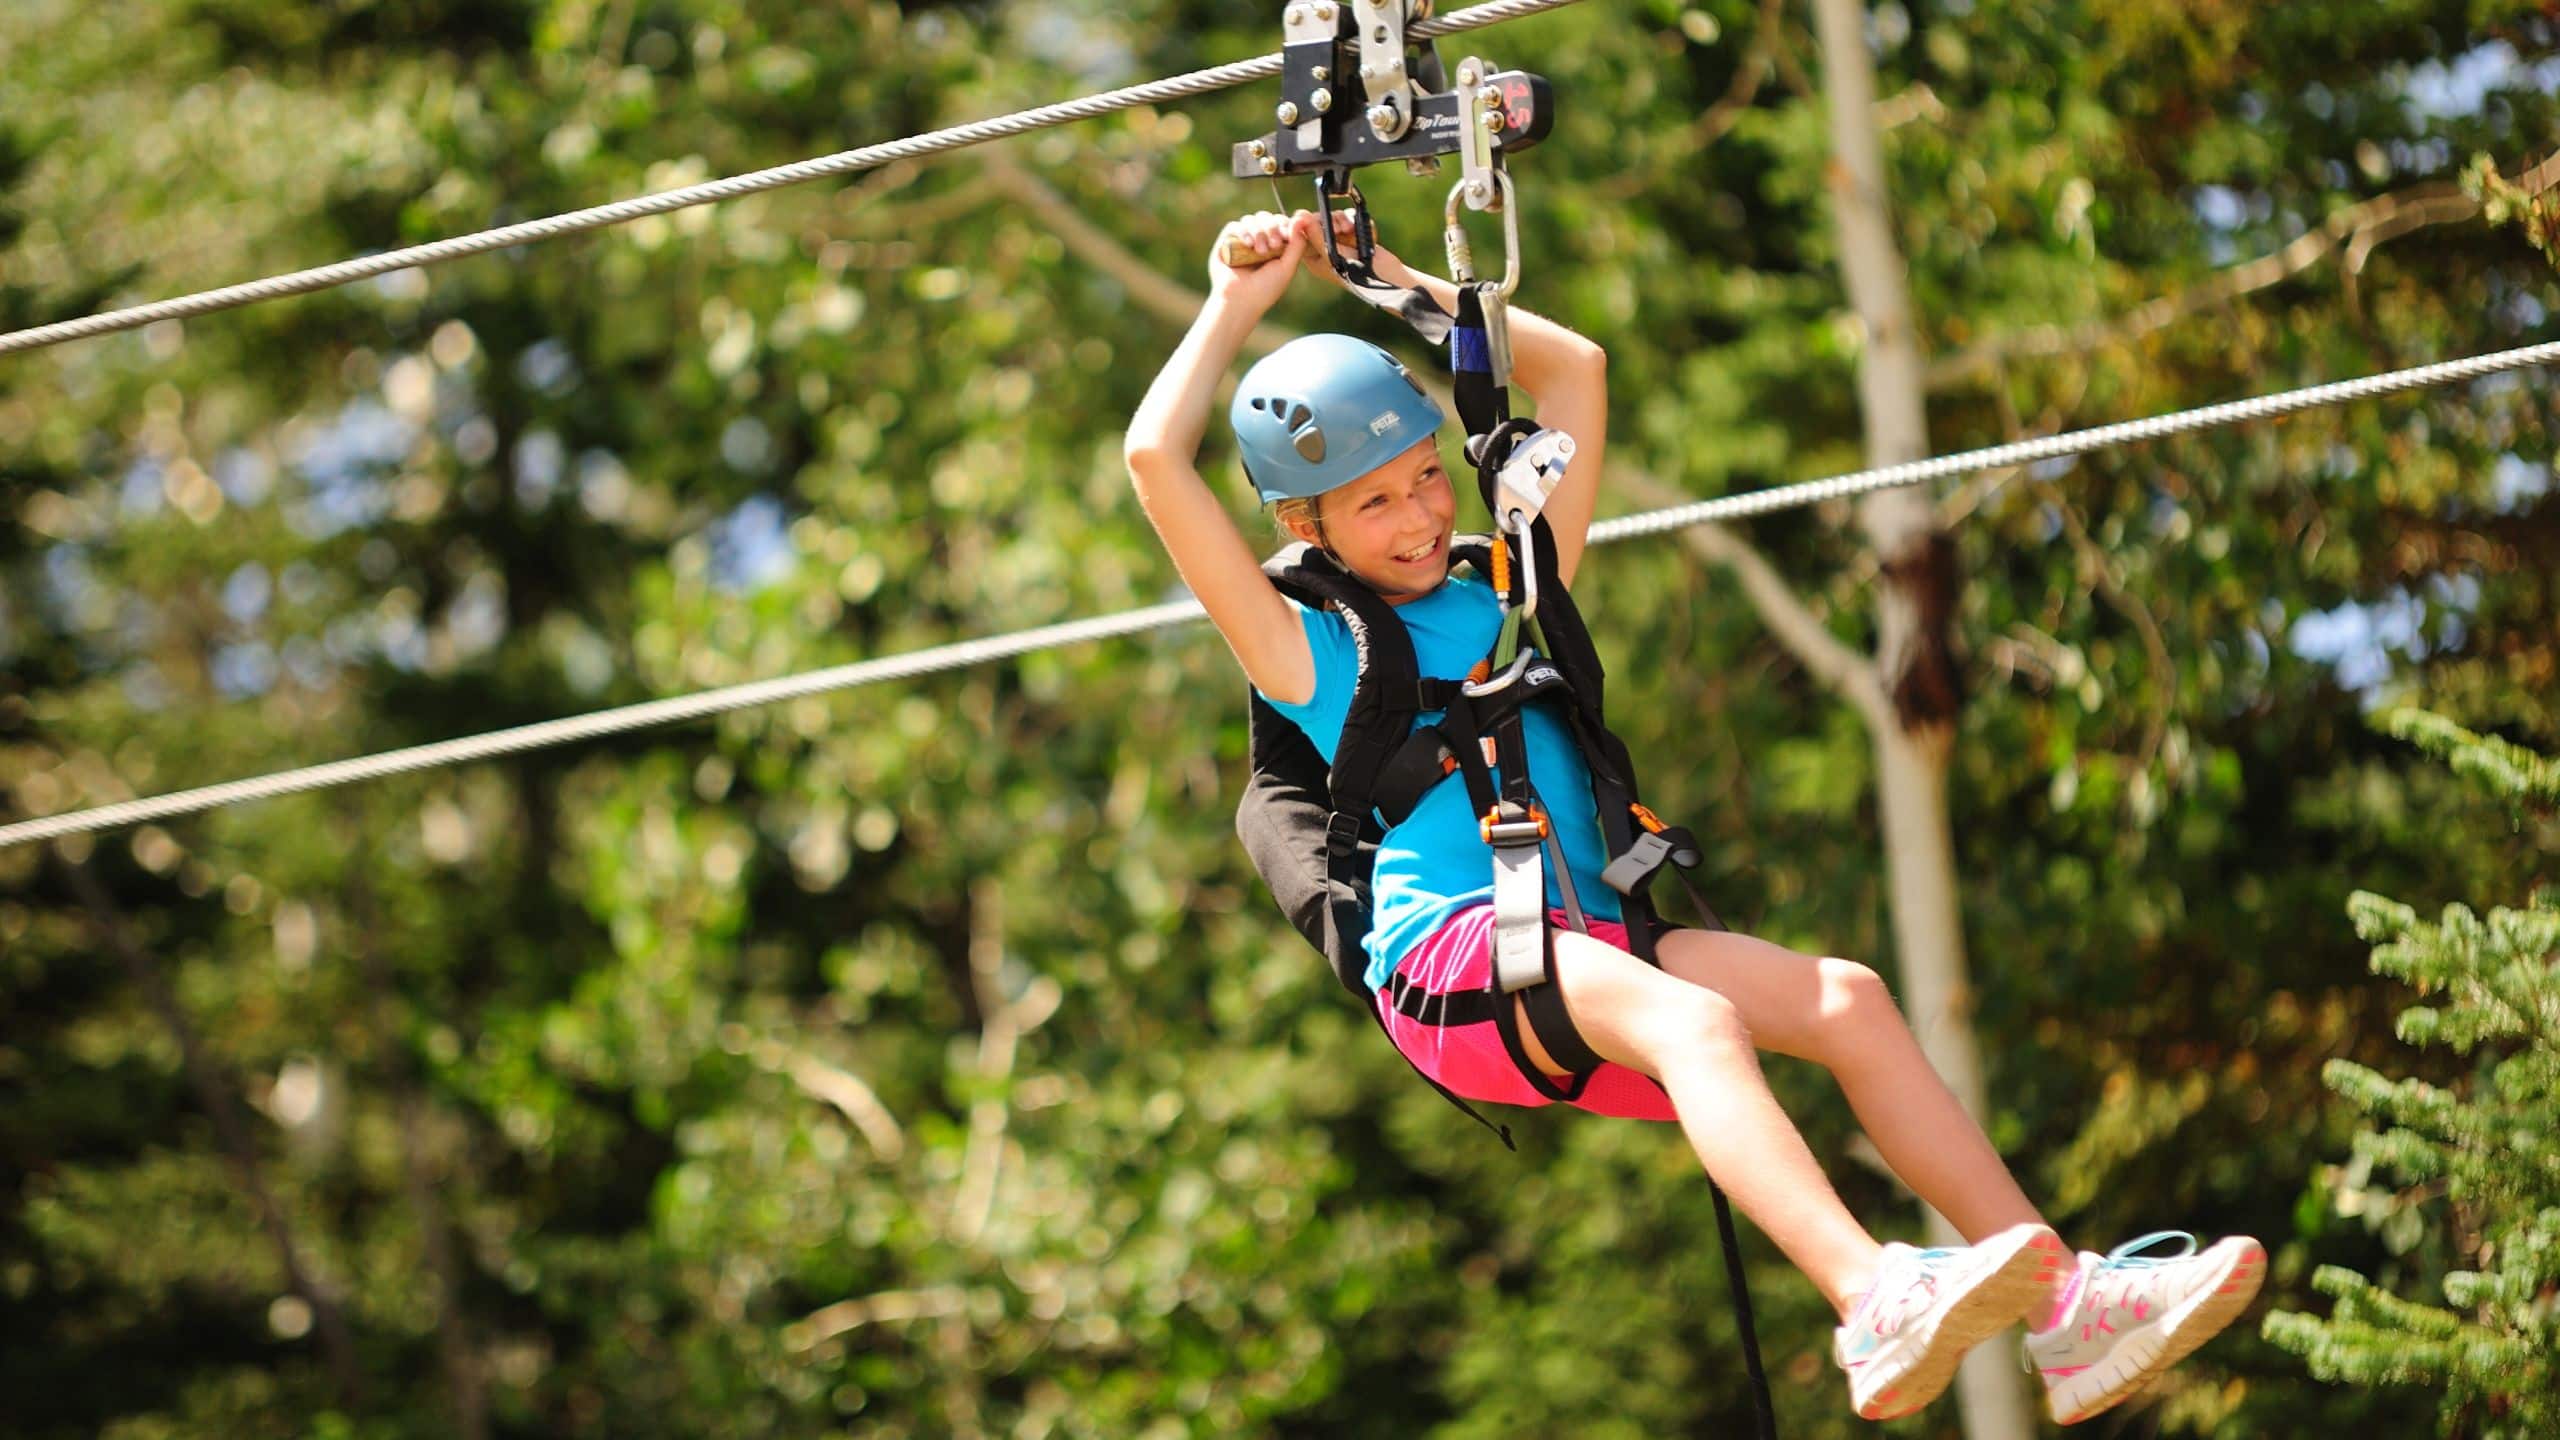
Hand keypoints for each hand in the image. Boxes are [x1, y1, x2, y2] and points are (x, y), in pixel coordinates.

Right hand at [1208, 210, 1311, 313]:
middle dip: (1271, 228)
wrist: (1240, 302)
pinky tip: (1248, 244)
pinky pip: (1234, 226)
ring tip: (1259, 251)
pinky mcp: (1226, 243)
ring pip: (1251, 220)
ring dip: (1258, 231)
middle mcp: (1257, 242)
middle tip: (1273, 245)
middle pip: (1266, 218)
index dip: (1284, 224)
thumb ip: (1297, 245)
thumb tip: (1301, 220)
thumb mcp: (1287, 267)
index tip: (1286, 234)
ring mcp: (1241, 242)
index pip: (1280, 224)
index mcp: (1274, 247)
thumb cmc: (1265, 289)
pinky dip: (1243, 231)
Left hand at [1298, 205, 1418, 290]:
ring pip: (1336, 218)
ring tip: (1352, 230)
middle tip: (1341, 228)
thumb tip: (1300, 217)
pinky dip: (1359, 223)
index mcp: (1314, 258)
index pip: (1302, 234)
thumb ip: (1316, 235)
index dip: (1308, 223)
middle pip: (1319, 222)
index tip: (1316, 218)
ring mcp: (1341, 242)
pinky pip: (1351, 219)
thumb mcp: (1333, 254)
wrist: (1388, 277)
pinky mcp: (1355, 236)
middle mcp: (1325, 250)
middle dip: (1331, 221)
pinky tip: (1365, 233)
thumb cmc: (1358, 273)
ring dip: (1346, 221)